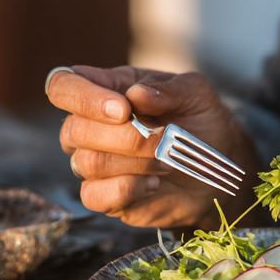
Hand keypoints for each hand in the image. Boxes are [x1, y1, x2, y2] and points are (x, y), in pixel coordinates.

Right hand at [48, 65, 260, 228]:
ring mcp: (93, 162)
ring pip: (87, 162)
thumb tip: (136, 95)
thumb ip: (167, 88)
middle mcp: (91, 125)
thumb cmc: (200, 119)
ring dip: (136, 161)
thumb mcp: (194, 92)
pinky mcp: (102, 195)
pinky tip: (155, 182)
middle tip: (164, 136)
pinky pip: (94, 196)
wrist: (216, 164)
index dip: (83, 96)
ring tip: (167, 158)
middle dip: (126, 135)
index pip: (63, 84)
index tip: (123, 109)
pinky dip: (129, 188)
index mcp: (108, 88)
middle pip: (73, 129)